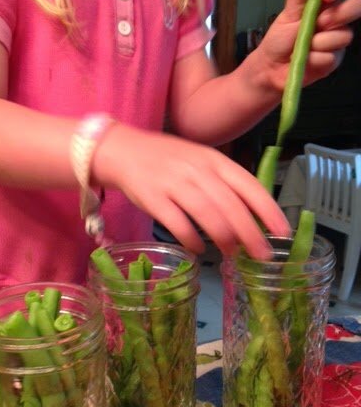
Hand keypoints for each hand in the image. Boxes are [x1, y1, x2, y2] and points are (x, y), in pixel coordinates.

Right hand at [92, 126, 290, 258]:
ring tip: (232, 254)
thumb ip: (224, 184)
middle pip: (231, 205)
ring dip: (224, 238)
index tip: (283, 232)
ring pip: (208, 215)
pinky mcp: (153, 199)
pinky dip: (191, 240)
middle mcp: (198, 170)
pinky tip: (199, 250)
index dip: (268, 210)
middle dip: (251, 233)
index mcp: (214, 160)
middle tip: (262, 255)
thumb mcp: (201, 161)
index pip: (249, 185)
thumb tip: (251, 217)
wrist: (123, 151)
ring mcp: (174, 184)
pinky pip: (177, 223)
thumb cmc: (167, 160)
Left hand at [257, 0, 360, 90]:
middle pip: (356, 6)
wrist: (271, 67)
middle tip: (319, 23)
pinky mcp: (335, 59)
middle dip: (338, 14)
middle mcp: (336, 18)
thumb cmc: (280, 38)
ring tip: (304, 46)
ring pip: (343, 35)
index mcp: (325, 1)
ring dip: (318, 42)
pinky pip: (331, 56)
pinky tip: (305, 60)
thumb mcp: (288, 12)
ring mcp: (337, 39)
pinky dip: (314, 59)